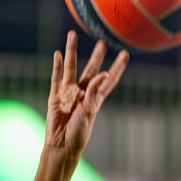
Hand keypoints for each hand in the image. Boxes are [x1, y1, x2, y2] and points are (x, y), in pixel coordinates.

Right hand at [45, 31, 128, 159]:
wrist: (61, 145)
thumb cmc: (79, 134)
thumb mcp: (89, 112)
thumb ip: (95, 93)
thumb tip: (103, 74)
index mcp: (95, 98)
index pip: (108, 80)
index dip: (117, 68)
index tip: (125, 54)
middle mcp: (82, 92)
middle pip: (91, 69)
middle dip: (97, 56)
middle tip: (102, 41)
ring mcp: (68, 92)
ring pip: (71, 67)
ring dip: (71, 51)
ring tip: (71, 35)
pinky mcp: (55, 96)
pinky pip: (56, 78)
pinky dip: (57, 66)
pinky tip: (58, 54)